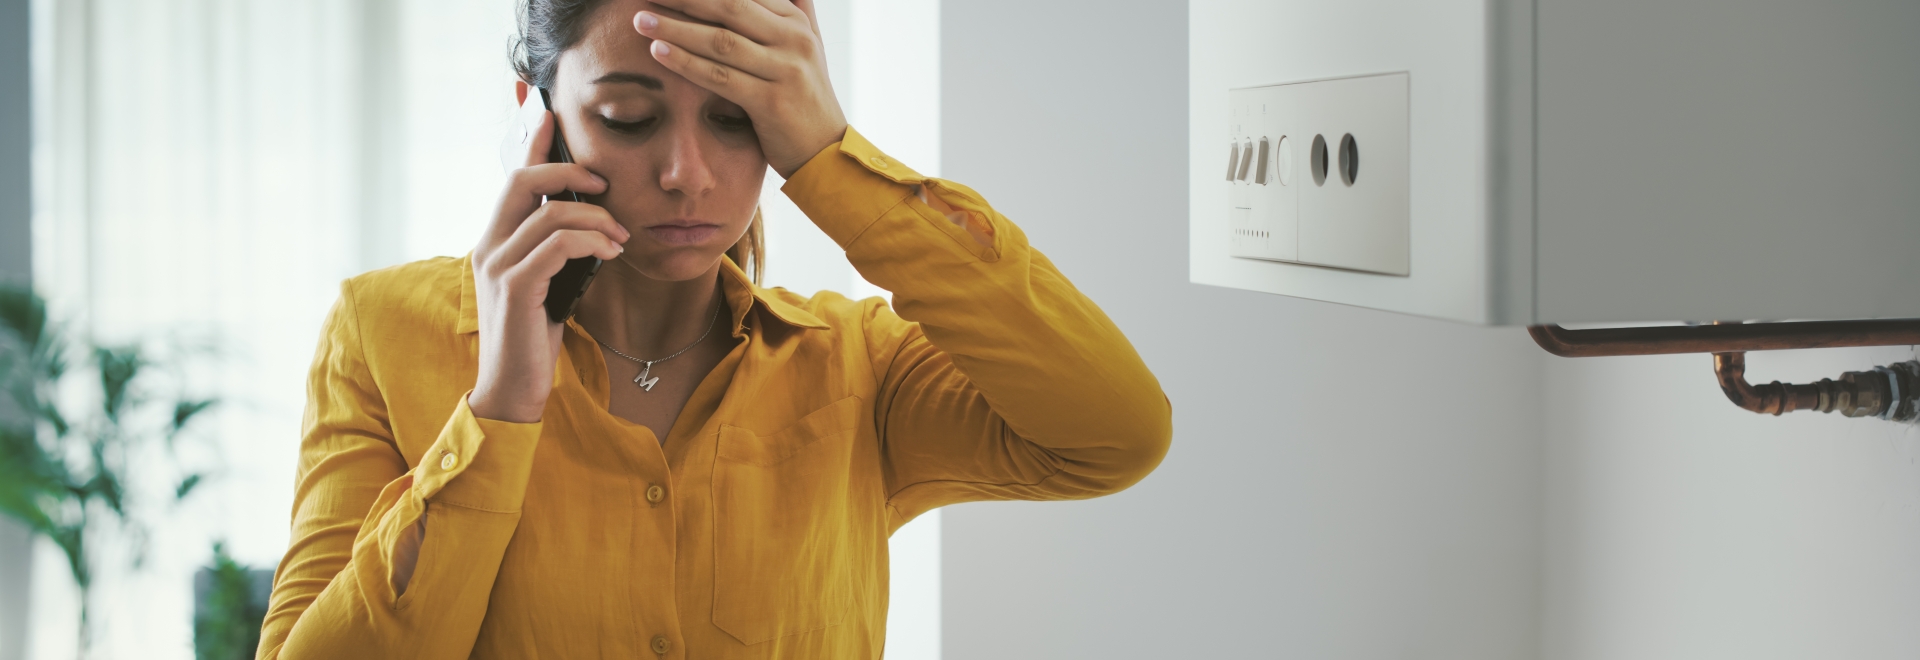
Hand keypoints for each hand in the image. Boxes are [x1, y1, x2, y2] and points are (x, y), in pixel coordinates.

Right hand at [469, 108, 628, 422]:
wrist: (512, 391)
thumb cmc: (534, 340)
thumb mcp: (549, 285)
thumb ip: (557, 252)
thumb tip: (592, 224)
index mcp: (495, 242)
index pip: (512, 180)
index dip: (532, 144)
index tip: (552, 115)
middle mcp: (488, 246)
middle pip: (522, 181)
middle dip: (569, 171)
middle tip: (605, 183)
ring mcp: (497, 266)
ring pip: (548, 213)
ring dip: (595, 218)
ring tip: (620, 237)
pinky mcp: (514, 289)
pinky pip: (557, 245)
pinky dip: (591, 242)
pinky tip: (611, 254)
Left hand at [635, 0, 848, 178]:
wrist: (825, 151)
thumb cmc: (806, 99)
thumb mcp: (808, 48)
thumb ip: (795, 11)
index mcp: (795, 22)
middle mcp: (794, 40)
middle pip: (728, 6)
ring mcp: (785, 70)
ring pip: (720, 40)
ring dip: (675, 28)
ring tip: (640, 21)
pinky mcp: (771, 102)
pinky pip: (720, 77)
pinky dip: (686, 63)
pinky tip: (659, 52)